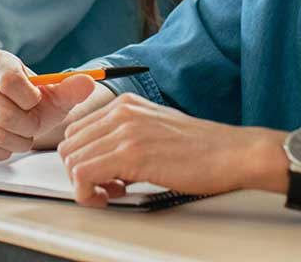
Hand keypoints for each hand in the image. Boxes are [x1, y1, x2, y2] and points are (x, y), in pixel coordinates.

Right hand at [0, 49, 101, 159]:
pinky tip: (5, 143)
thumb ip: (72, 88)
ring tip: (21, 134)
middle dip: (28, 127)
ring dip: (16, 141)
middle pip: (4, 114)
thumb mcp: (57, 94)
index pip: (11, 82)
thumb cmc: (35, 102)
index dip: (31, 100)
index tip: (36, 102)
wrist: (18, 115)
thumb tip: (88, 82)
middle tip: (32, 125)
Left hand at [57, 93, 277, 206]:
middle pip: (69, 145)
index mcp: (126, 104)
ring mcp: (125, 131)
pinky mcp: (130, 154)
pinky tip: (111, 197)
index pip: (77, 130)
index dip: (83, 158)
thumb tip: (103, 160)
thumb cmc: (202, 148)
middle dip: (80, 172)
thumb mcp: (156, 129)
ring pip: (72, 161)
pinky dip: (89, 194)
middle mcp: (121, 112)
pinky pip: (84, 176)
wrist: (231, 153)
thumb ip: (126, 136)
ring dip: (85, 185)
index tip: (101, 174)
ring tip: (112, 192)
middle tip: (105, 187)